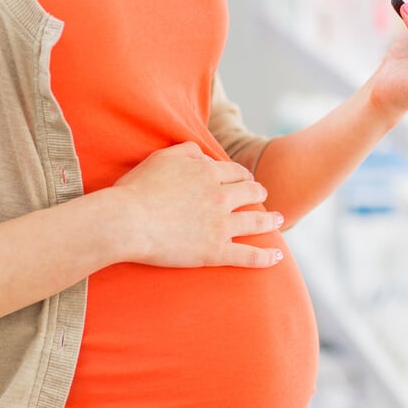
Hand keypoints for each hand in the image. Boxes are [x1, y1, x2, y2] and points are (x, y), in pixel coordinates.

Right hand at [109, 142, 284, 268]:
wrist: (127, 221)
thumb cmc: (137, 189)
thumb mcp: (162, 157)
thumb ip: (187, 150)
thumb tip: (204, 154)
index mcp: (208, 173)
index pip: (235, 172)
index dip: (243, 176)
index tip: (246, 179)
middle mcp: (220, 196)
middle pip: (251, 192)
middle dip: (259, 193)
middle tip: (263, 196)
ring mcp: (221, 226)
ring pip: (256, 221)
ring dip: (271, 220)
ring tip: (279, 220)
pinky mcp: (216, 252)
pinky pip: (249, 255)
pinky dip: (266, 257)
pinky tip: (278, 256)